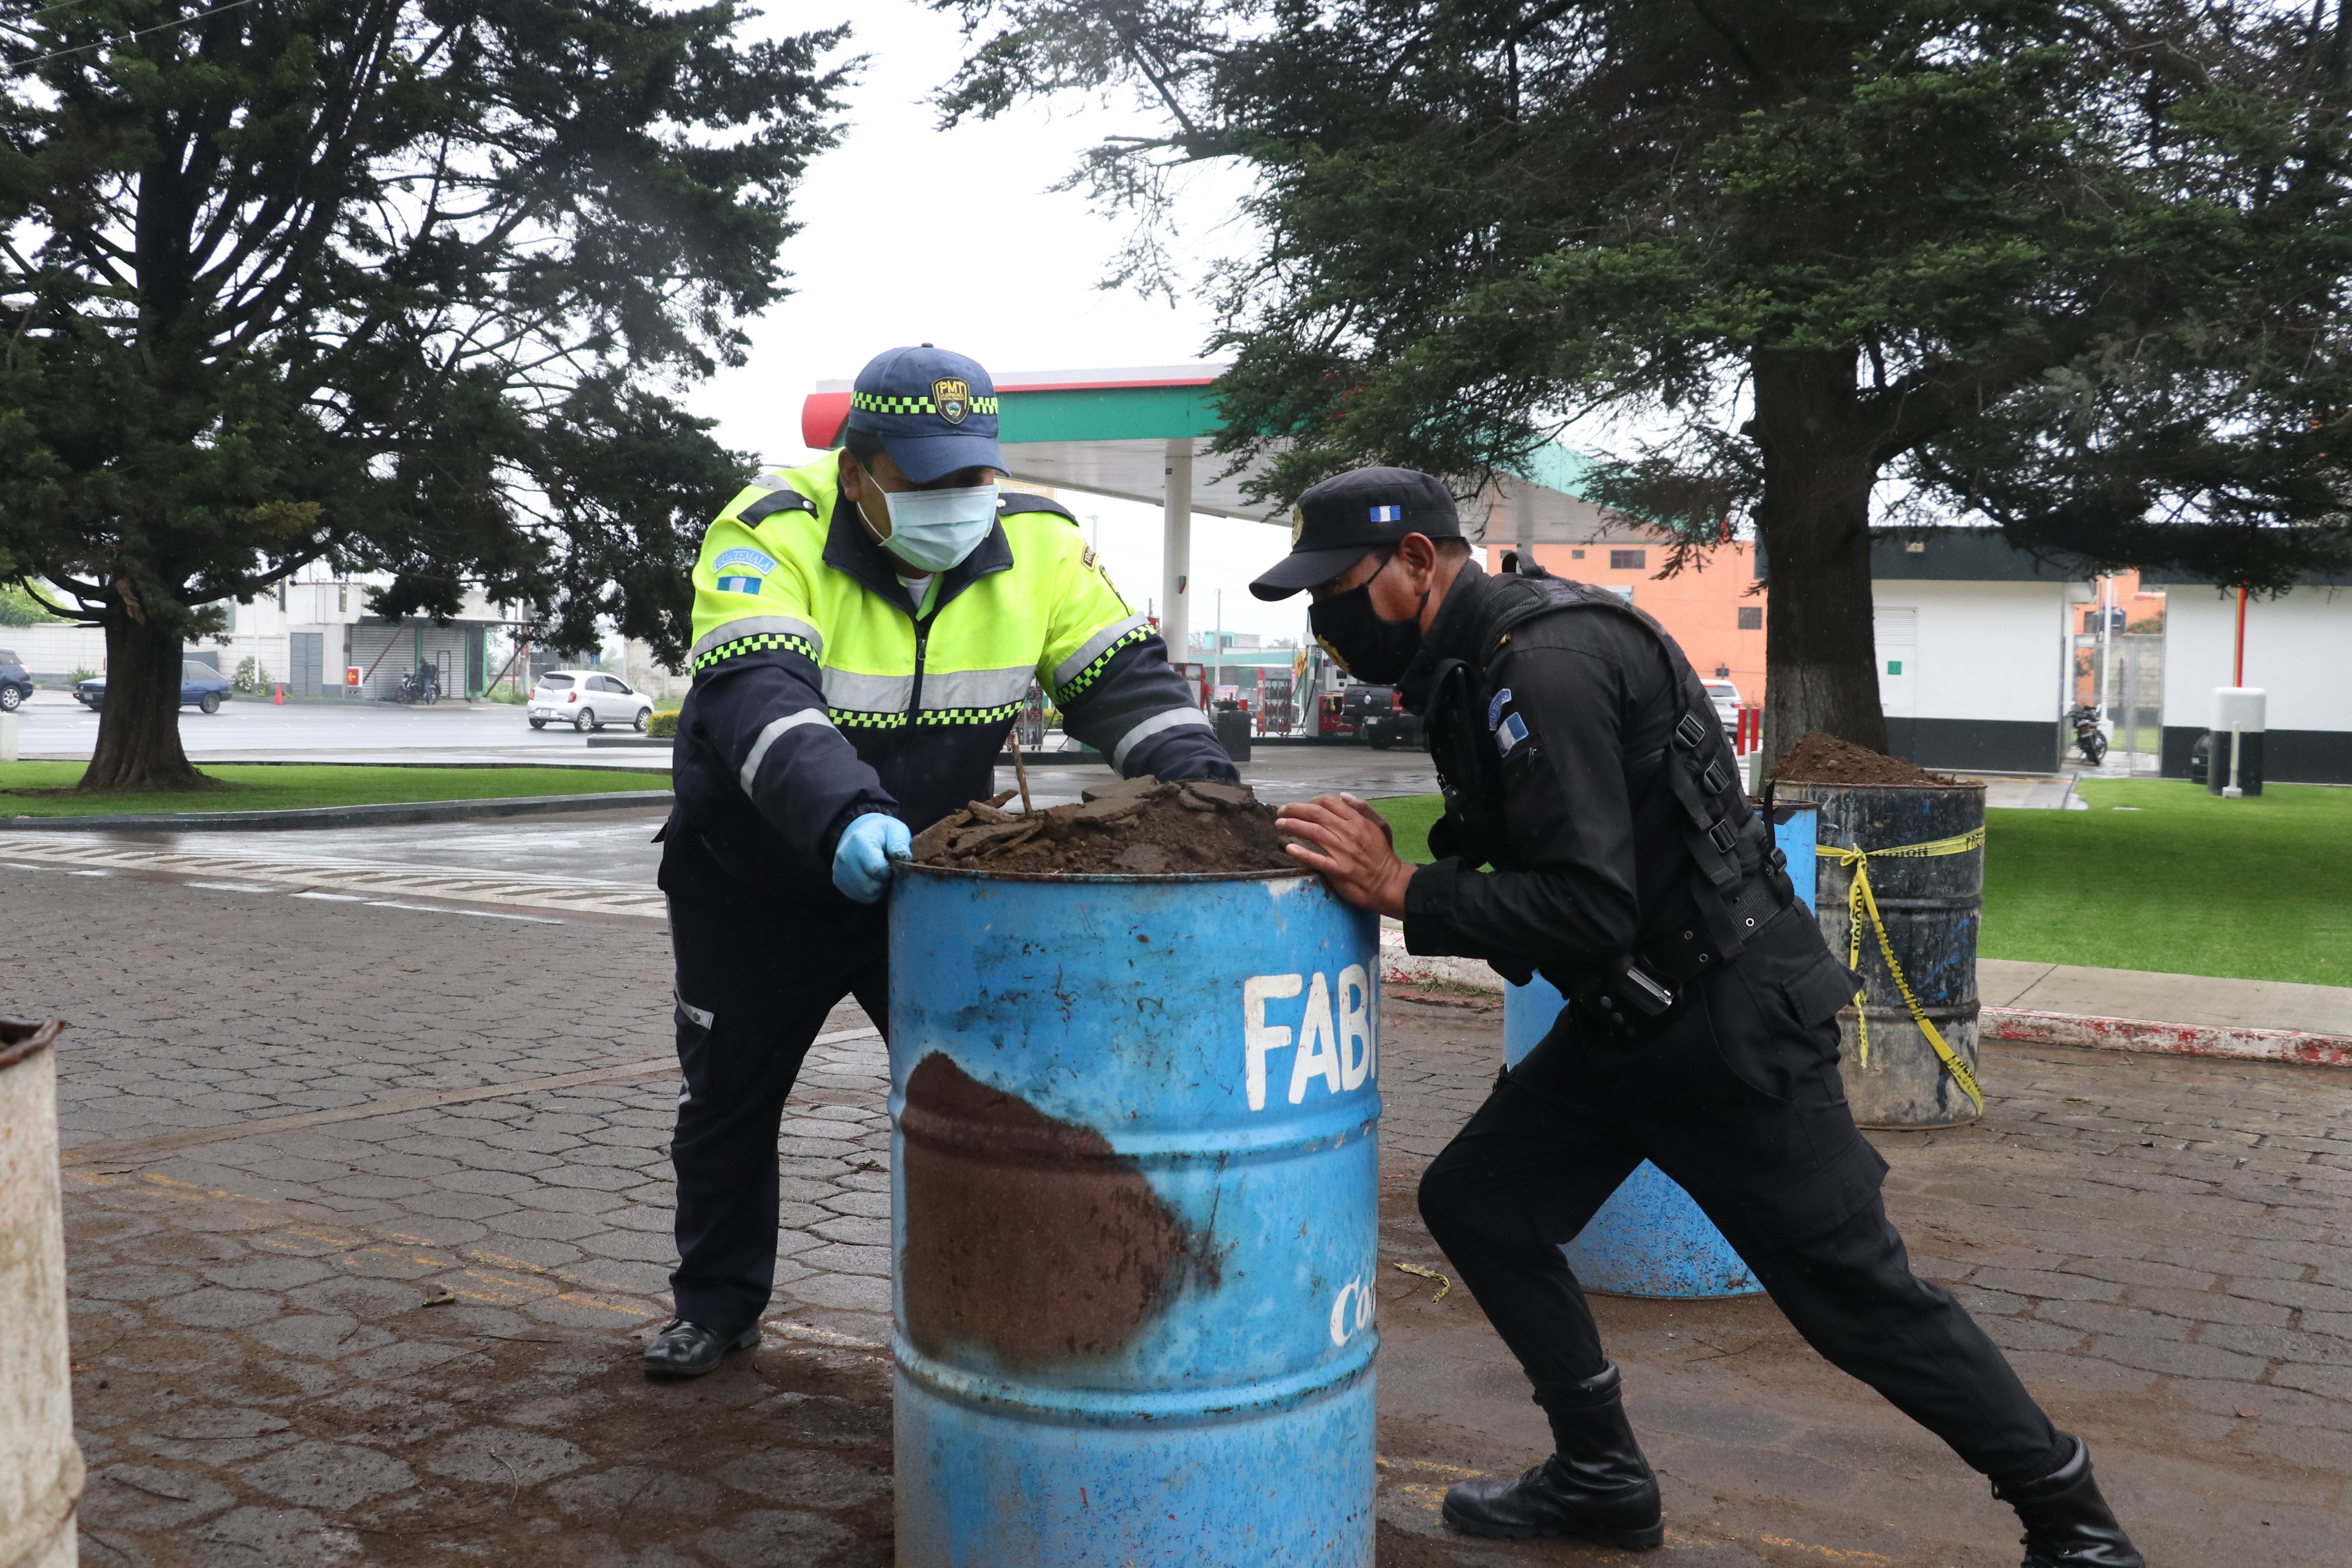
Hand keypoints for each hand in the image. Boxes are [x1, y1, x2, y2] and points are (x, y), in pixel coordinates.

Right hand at [832, 813, 910, 903]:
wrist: (860, 831)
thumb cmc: (882, 832)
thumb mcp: (896, 830)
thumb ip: (900, 843)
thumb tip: (904, 857)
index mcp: (858, 841)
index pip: (877, 869)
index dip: (890, 870)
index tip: (892, 863)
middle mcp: (844, 856)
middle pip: (871, 885)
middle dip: (884, 881)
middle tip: (887, 869)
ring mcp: (838, 870)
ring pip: (866, 893)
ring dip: (878, 887)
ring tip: (879, 872)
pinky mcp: (838, 880)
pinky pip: (860, 896)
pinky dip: (870, 891)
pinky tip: (872, 878)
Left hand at [1276, 793, 1413, 916]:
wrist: (1389, 883)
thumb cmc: (1381, 854)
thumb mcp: (1379, 826)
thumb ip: (1362, 809)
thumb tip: (1343, 795)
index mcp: (1358, 821)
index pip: (1329, 802)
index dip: (1311, 800)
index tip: (1301, 806)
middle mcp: (1349, 833)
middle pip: (1317, 814)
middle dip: (1295, 809)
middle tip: (1281, 812)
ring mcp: (1344, 852)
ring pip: (1314, 832)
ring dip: (1293, 825)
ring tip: (1279, 824)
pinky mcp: (1339, 871)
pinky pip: (1317, 860)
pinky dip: (1302, 853)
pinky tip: (1289, 847)